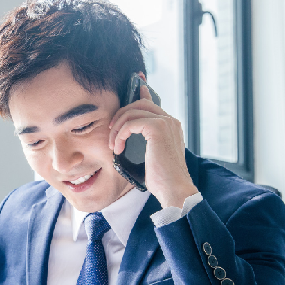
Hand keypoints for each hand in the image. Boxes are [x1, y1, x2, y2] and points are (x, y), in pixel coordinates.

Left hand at [108, 84, 196, 208]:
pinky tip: (118, 149)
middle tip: (111, 132)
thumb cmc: (161, 179)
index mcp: (170, 125)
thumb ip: (142, 143)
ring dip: (117, 128)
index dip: (138, 95)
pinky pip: (130, 123)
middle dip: (120, 115)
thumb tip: (126, 139)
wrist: (173, 189)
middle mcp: (170, 120)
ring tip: (114, 146)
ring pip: (132, 112)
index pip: (151, 103)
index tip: (124, 99)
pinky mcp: (157, 128)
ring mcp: (165, 122)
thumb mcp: (149, 157)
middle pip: (139, 104)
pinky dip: (120, 135)